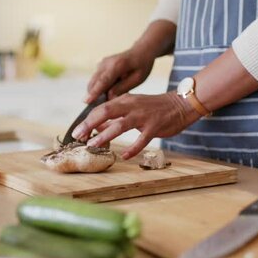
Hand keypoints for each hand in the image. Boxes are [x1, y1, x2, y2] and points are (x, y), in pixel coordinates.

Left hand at [71, 92, 201, 159]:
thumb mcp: (132, 108)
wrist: (180, 104)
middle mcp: (132, 106)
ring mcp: (143, 116)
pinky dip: (132, 148)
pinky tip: (123, 156)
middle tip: (78, 136)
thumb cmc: (154, 108)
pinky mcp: (154, 126)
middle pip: (105, 112)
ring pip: (120, 125)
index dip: (87, 120)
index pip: (101, 108)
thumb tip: (96, 125)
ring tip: (93, 145)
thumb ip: (115, 117)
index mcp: (125, 100)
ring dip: (105, 135)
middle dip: (89, 124)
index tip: (77, 132)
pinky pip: (141, 139)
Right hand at [84, 47, 155, 103]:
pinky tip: (109, 90)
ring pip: (93, 81)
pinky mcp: (99, 66)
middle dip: (93, 95)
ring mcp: (101, 63)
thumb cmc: (141, 66)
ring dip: (96, 91)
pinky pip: (95, 79)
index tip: (86, 101)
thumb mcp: (137, 79)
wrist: (140, 51)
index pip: (103, 80)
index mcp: (118, 65)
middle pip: (94, 82)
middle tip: (99, 108)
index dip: (94, 92)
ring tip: (107, 98)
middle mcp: (106, 63)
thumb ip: (123, 87)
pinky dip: (98, 87)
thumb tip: (109, 97)